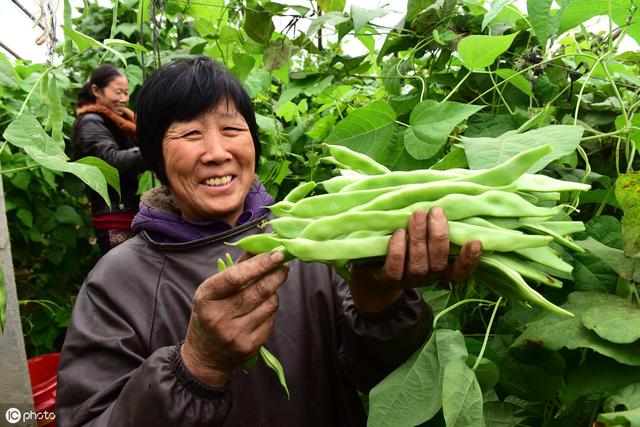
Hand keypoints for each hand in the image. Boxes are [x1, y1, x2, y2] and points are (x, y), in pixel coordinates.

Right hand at [181, 251, 288, 386]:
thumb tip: (259, 248)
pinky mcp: (249, 346)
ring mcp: (235, 334)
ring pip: (269, 305)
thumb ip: (235, 269)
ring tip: (269, 288)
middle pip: (258, 290)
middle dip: (276, 274)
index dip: (259, 264)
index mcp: (206, 297)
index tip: (277, 254)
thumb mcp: (212, 291)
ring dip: (274, 292)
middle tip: (284, 265)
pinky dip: (271, 311)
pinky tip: (263, 309)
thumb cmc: (209, 315)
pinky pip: (271, 320)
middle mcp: (220, 316)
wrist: (204, 357)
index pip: (235, 277)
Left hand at [349, 207, 481, 312]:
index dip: (470, 260)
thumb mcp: (423, 240)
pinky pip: (395, 267)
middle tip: (436, 211)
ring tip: (417, 214)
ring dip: (419, 237)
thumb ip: (434, 228)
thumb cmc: (404, 247)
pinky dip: (398, 249)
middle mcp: (427, 277)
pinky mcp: (387, 279)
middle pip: (439, 262)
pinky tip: (399, 232)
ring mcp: (408, 280)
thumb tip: (443, 201)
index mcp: (440, 270)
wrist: (373, 271)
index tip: (475, 241)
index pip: (460, 272)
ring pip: (419, 264)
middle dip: (439, 236)